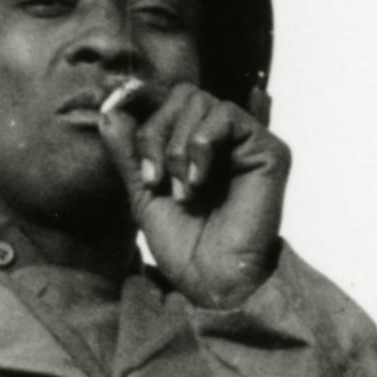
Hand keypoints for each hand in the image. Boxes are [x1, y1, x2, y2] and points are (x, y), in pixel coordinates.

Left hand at [95, 81, 288, 306]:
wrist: (213, 281)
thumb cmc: (185, 247)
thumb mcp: (145, 195)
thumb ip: (130, 154)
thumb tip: (109, 112)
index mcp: (195, 145)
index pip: (168, 100)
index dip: (144, 108)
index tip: (130, 141)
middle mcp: (223, 138)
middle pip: (183, 94)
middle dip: (157, 132)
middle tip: (154, 179)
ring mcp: (247, 142)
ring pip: (201, 101)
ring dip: (179, 146)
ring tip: (181, 190)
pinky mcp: (268, 149)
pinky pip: (228, 116)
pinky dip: (202, 143)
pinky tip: (197, 180)